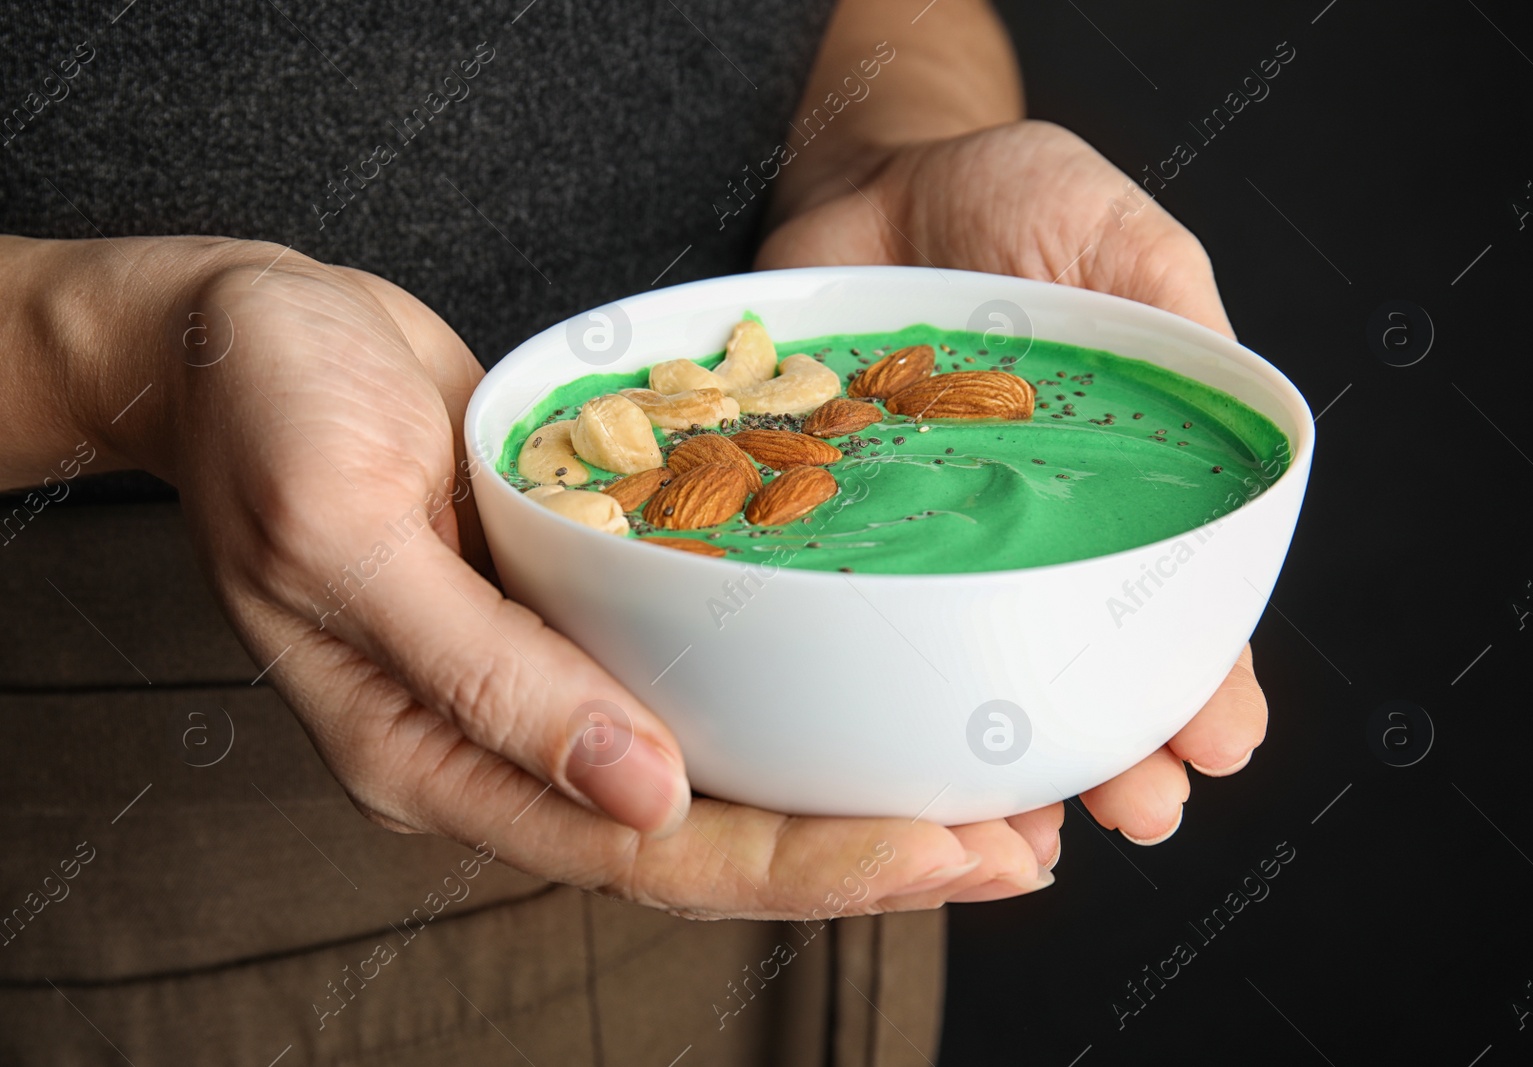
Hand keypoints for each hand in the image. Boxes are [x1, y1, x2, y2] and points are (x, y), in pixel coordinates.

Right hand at [60, 239, 1049, 918]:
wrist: (237, 338)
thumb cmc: (268, 417)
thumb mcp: (348, 533)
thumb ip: (483, 674)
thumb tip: (640, 793)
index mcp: (436, 758)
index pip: (646, 853)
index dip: (801, 867)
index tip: (937, 852)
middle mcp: (508, 744)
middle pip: (708, 840)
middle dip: (862, 856)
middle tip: (1013, 848)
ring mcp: (544, 686)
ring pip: (720, 778)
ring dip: (849, 796)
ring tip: (987, 802)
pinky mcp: (573, 617)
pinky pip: (703, 686)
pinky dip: (799, 706)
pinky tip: (881, 698)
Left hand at [758, 121, 1268, 866]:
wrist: (871, 181)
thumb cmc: (1012, 202)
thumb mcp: (1120, 241)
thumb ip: (1177, 318)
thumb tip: (1237, 404)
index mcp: (1117, 485)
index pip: (1171, 602)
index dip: (1201, 677)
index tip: (1220, 741)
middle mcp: (1022, 533)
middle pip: (1075, 664)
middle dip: (1115, 748)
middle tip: (1142, 811)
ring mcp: (927, 540)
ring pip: (966, 673)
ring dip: (1004, 762)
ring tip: (1032, 831)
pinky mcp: (834, 527)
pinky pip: (852, 624)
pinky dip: (872, 696)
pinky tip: (891, 765)